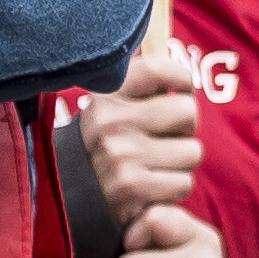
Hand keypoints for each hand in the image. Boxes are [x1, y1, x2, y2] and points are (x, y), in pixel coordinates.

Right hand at [77, 45, 201, 221]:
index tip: (179, 92)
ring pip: (192, 152)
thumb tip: (168, 56)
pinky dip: (173, 189)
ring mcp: (119, 157)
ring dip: (179, 164)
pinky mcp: (131, 189)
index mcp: (104, 99)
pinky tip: (150, 189)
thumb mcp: (109, 113)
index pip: (158, 69)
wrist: (66, 202)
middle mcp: (108, 124)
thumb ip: (140, 87)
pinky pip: (183, 183)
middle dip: (184, 129)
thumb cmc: (103, 151)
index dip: (180, 79)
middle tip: (163, 141)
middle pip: (187, 111)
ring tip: (152, 168)